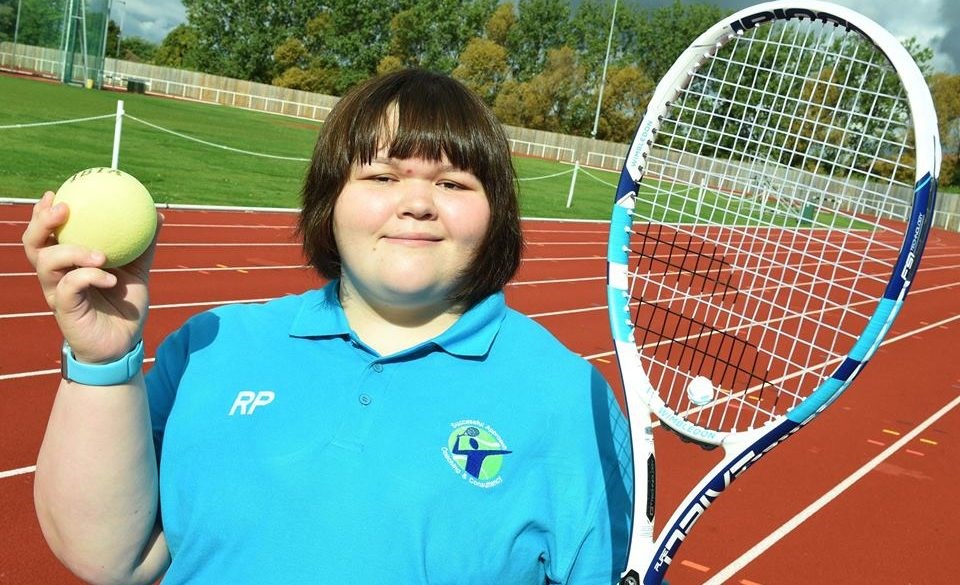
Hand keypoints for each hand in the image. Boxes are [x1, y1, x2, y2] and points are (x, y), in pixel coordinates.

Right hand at [22, 192, 161, 362]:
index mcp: (68, 263)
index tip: (54, 193)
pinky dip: (89, 276)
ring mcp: (57, 293)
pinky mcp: (64, 310)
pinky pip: (70, 286)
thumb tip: (158, 215)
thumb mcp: (138, 272)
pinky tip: (109, 277)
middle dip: (42, 223)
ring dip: (72, 250)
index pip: (47, 234)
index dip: (43, 213)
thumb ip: (144, 246)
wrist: (124, 344)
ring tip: (100, 254)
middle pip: (33, 244)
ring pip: (46, 262)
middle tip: (62, 209)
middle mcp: (56, 276)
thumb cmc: (124, 307)